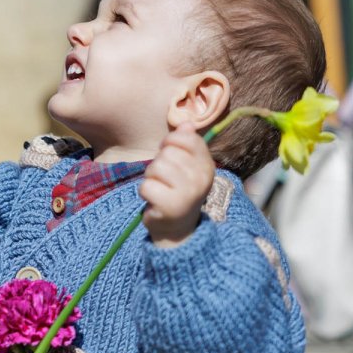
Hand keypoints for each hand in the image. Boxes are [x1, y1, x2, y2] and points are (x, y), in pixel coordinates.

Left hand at [140, 123, 214, 247]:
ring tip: (160, 189)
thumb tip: (186, 124)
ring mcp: (188, 193)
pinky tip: (154, 201)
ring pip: (156, 168)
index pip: (187, 138)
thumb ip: (186, 144)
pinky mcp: (171, 206)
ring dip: (151, 178)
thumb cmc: (177, 190)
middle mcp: (202, 178)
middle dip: (159, 164)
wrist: (177, 227)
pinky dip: (145, 192)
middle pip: (168, 153)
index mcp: (207, 165)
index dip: (170, 142)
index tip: (169, 155)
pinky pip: (146, 186)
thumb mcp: (186, 166)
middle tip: (165, 180)